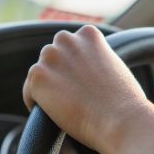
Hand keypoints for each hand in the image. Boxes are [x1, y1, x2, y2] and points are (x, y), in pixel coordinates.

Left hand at [23, 25, 153, 152]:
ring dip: (48, 89)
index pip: (70, 47)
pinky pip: (29, 92)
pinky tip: (54, 115)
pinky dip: (37, 104)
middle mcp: (67, 39)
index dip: (74, 68)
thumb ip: (97, 61)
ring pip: (40, 74)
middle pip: (52, 57)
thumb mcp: (115, 68)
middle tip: (72, 98)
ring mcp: (50, 56)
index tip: (81, 85)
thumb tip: (84, 72)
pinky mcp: (37, 76)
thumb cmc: (124, 103)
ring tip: (65, 108)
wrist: (120, 120)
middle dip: (58, 75)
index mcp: (88, 34)